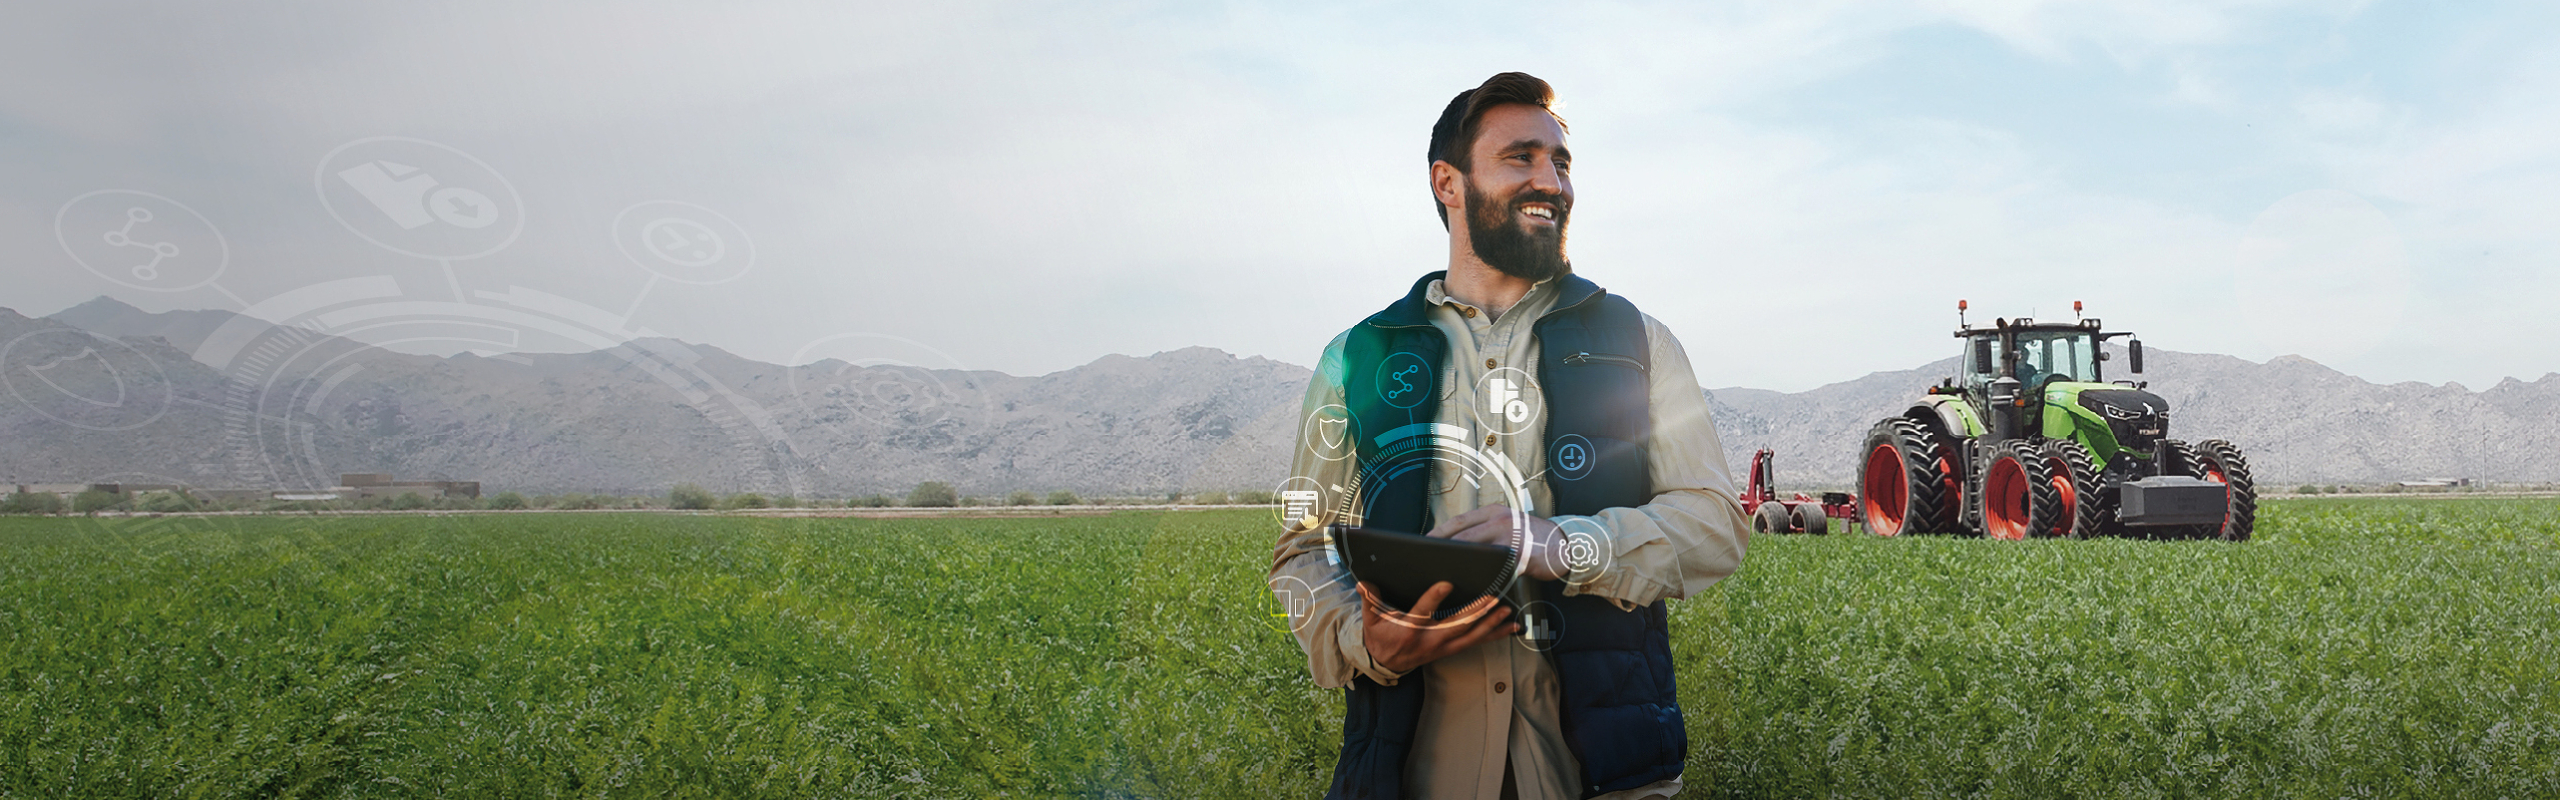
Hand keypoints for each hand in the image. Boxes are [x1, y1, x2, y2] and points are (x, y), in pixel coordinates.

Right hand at [1358, 581, 1515, 674]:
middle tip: (1492, 597)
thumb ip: (1370, 599)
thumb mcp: (1370, 619)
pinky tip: (1512, 627)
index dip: (1433, 598)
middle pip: (1456, 625)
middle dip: (1476, 612)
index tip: (1446, 583)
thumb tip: (1364, 583)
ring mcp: (1443, 646)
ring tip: (1506, 610)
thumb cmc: (1380, 636)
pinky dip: (1495, 634)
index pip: (1422, 612)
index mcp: (1408, 629)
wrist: (1386, 662)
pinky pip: (1476, 642)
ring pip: (1471, 636)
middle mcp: (1429, 639)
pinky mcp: (1452, 648)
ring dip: (1490, 623)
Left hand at [1427, 503, 1566, 580]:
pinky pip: (1497, 568)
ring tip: (1442, 573)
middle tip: (1424, 560)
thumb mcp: (1510, 525)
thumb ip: (1488, 531)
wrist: (1566, 545)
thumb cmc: (1534, 539)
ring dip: (1459, 562)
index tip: (1423, 542)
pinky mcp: (1521, 555)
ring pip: (1477, 550)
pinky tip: (1472, 585)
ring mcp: (1511, 536)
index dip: (1439, 531)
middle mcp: (1501, 520)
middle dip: (1442, 547)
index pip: (1460, 520)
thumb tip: (1459, 544)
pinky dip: (1483, 576)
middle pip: (1464, 534)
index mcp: (1495, 512)